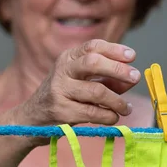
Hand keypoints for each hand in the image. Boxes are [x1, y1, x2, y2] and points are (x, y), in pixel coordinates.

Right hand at [21, 39, 139, 129]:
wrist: (32, 119)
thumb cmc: (63, 97)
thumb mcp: (80, 81)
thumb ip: (106, 78)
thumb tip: (132, 79)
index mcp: (67, 58)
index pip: (93, 46)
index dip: (114, 49)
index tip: (132, 56)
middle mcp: (62, 71)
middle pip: (93, 63)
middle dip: (118, 69)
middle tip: (135, 77)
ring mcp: (59, 90)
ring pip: (96, 91)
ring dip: (117, 100)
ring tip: (126, 108)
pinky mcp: (61, 111)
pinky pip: (92, 112)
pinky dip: (108, 116)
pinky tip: (113, 117)